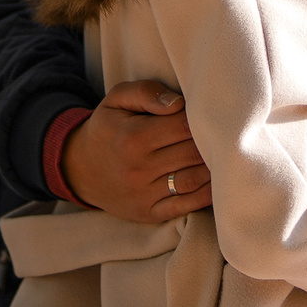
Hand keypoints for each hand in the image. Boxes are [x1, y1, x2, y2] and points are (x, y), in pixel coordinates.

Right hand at [62, 80, 211, 223]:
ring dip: (215, 167)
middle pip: (193, 153)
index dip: (203, 118)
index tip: (213, 113)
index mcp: (133, 137)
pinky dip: (207, 194)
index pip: (184, 125)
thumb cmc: (108, 127)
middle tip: (227, 133)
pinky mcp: (149, 213)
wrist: (79, 169)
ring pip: (194, 180)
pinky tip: (216, 180)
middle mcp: (138, 168)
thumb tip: (179, 102)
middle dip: (214, 141)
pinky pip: (186, 206)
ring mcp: (144, 194)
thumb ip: (147, 92)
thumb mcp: (117, 99)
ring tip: (226, 153)